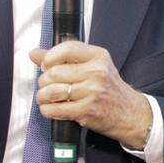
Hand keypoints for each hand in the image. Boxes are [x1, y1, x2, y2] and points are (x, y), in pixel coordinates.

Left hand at [31, 42, 152, 149]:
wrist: (129, 112)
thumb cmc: (108, 89)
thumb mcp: (92, 66)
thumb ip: (63, 59)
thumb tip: (34, 54)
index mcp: (98, 57)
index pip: (67, 49)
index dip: (49, 57)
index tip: (46, 65)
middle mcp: (97, 72)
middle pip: (54, 72)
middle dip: (44, 81)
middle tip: (47, 85)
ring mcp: (92, 92)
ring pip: (51, 91)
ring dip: (43, 96)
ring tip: (47, 97)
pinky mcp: (87, 110)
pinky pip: (55, 109)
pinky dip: (47, 110)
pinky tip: (52, 108)